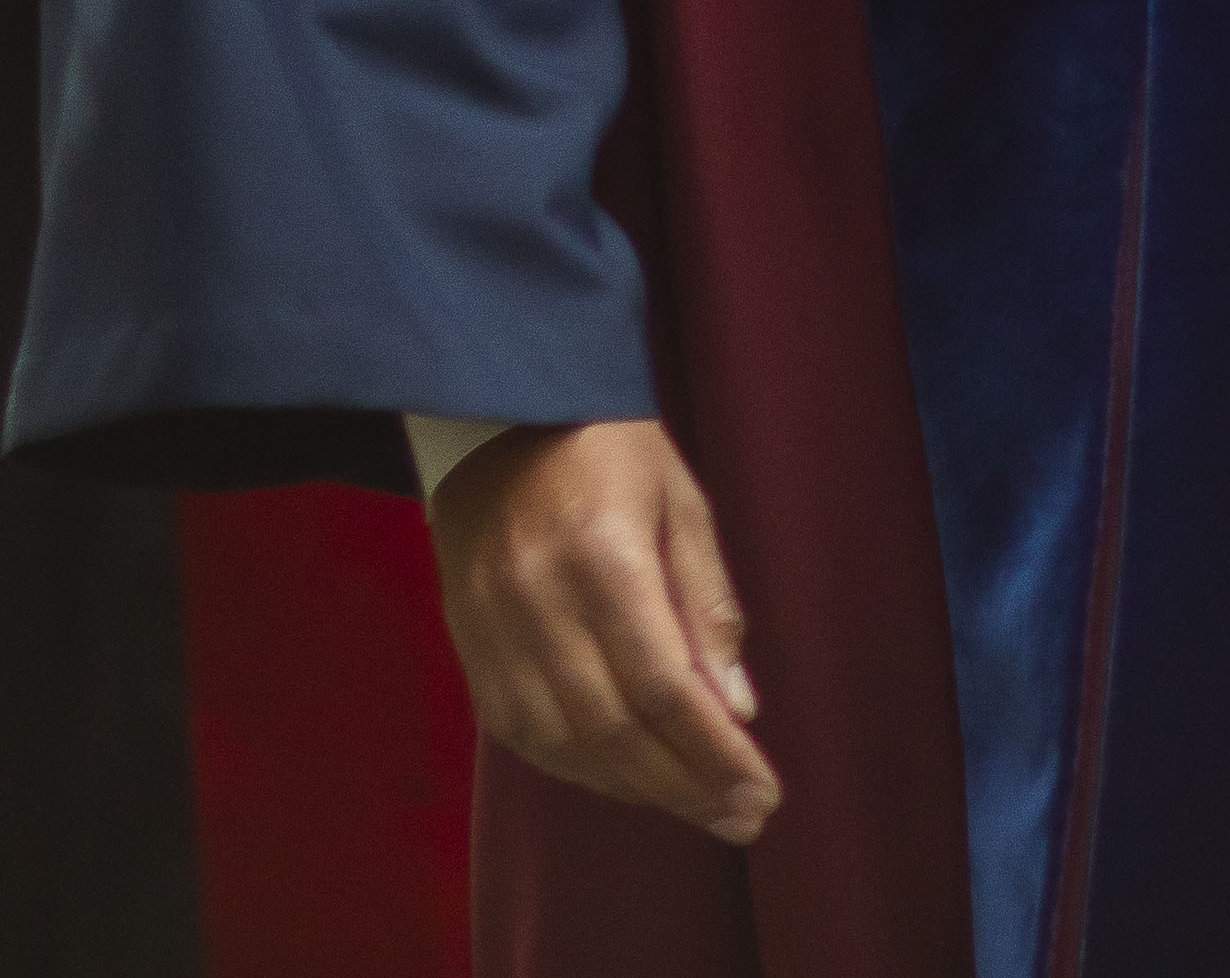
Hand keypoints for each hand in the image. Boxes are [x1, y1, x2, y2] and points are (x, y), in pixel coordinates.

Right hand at [437, 422, 776, 846]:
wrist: (498, 413)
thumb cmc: (607, 449)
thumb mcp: (681, 501)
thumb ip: (708, 603)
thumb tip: (737, 705)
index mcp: (601, 556)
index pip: (664, 686)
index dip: (714, 754)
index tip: (762, 795)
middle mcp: (538, 602)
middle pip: (614, 729)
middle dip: (684, 787)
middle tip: (741, 817)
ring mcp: (492, 628)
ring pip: (564, 743)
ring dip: (634, 788)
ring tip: (696, 806)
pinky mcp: (467, 643)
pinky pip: (520, 733)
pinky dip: (576, 767)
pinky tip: (624, 779)